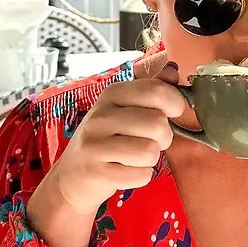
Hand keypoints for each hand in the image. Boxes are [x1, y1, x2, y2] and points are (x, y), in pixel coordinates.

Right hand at [27, 55, 183, 246]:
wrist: (72, 176)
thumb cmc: (107, 139)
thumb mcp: (126, 108)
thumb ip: (152, 89)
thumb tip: (173, 69)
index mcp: (112, 93)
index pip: (156, 90)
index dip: (175, 104)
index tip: (173, 112)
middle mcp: (101, 115)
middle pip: (158, 123)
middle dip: (163, 138)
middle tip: (149, 141)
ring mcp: (95, 144)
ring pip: (150, 151)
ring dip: (151, 159)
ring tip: (135, 157)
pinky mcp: (96, 172)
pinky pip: (141, 176)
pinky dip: (141, 177)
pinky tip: (125, 171)